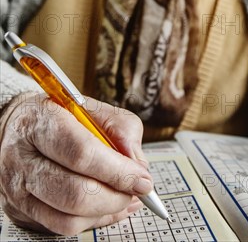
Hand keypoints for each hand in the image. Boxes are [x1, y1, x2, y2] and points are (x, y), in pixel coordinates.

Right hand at [0, 92, 152, 235]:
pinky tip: (108, 207)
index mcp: (40, 121)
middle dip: (115, 196)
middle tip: (135, 190)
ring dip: (106, 212)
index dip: (117, 170)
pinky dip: (93, 221)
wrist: (19, 126)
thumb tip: (138, 165)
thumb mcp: (93, 107)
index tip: (142, 178)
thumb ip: (120, 130)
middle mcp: (23, 158)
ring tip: (124, 197)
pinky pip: (61, 228)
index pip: (81, 153)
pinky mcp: (21, 211)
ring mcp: (17, 189)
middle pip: (75, 192)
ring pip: (68, 218)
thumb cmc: (60, 115)